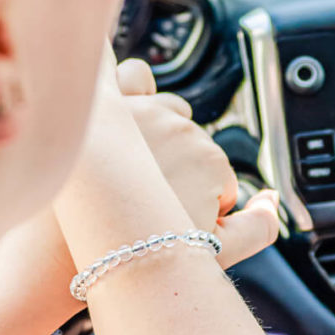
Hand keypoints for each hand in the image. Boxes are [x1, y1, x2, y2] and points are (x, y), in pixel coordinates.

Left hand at [115, 59, 277, 266]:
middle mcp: (179, 127)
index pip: (217, 176)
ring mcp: (141, 111)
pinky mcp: (108, 103)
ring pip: (167, 108)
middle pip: (192, 142)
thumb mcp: (215, 254)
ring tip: (133, 169)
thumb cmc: (139, 257)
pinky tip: (125, 116)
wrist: (63, 253)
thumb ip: (260, 227)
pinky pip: (133, 77)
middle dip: (180, 168)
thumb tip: (271, 197)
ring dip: (159, 130)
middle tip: (150, 200)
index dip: (201, 203)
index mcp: (209, 159)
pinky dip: (134, 90)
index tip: (175, 222)